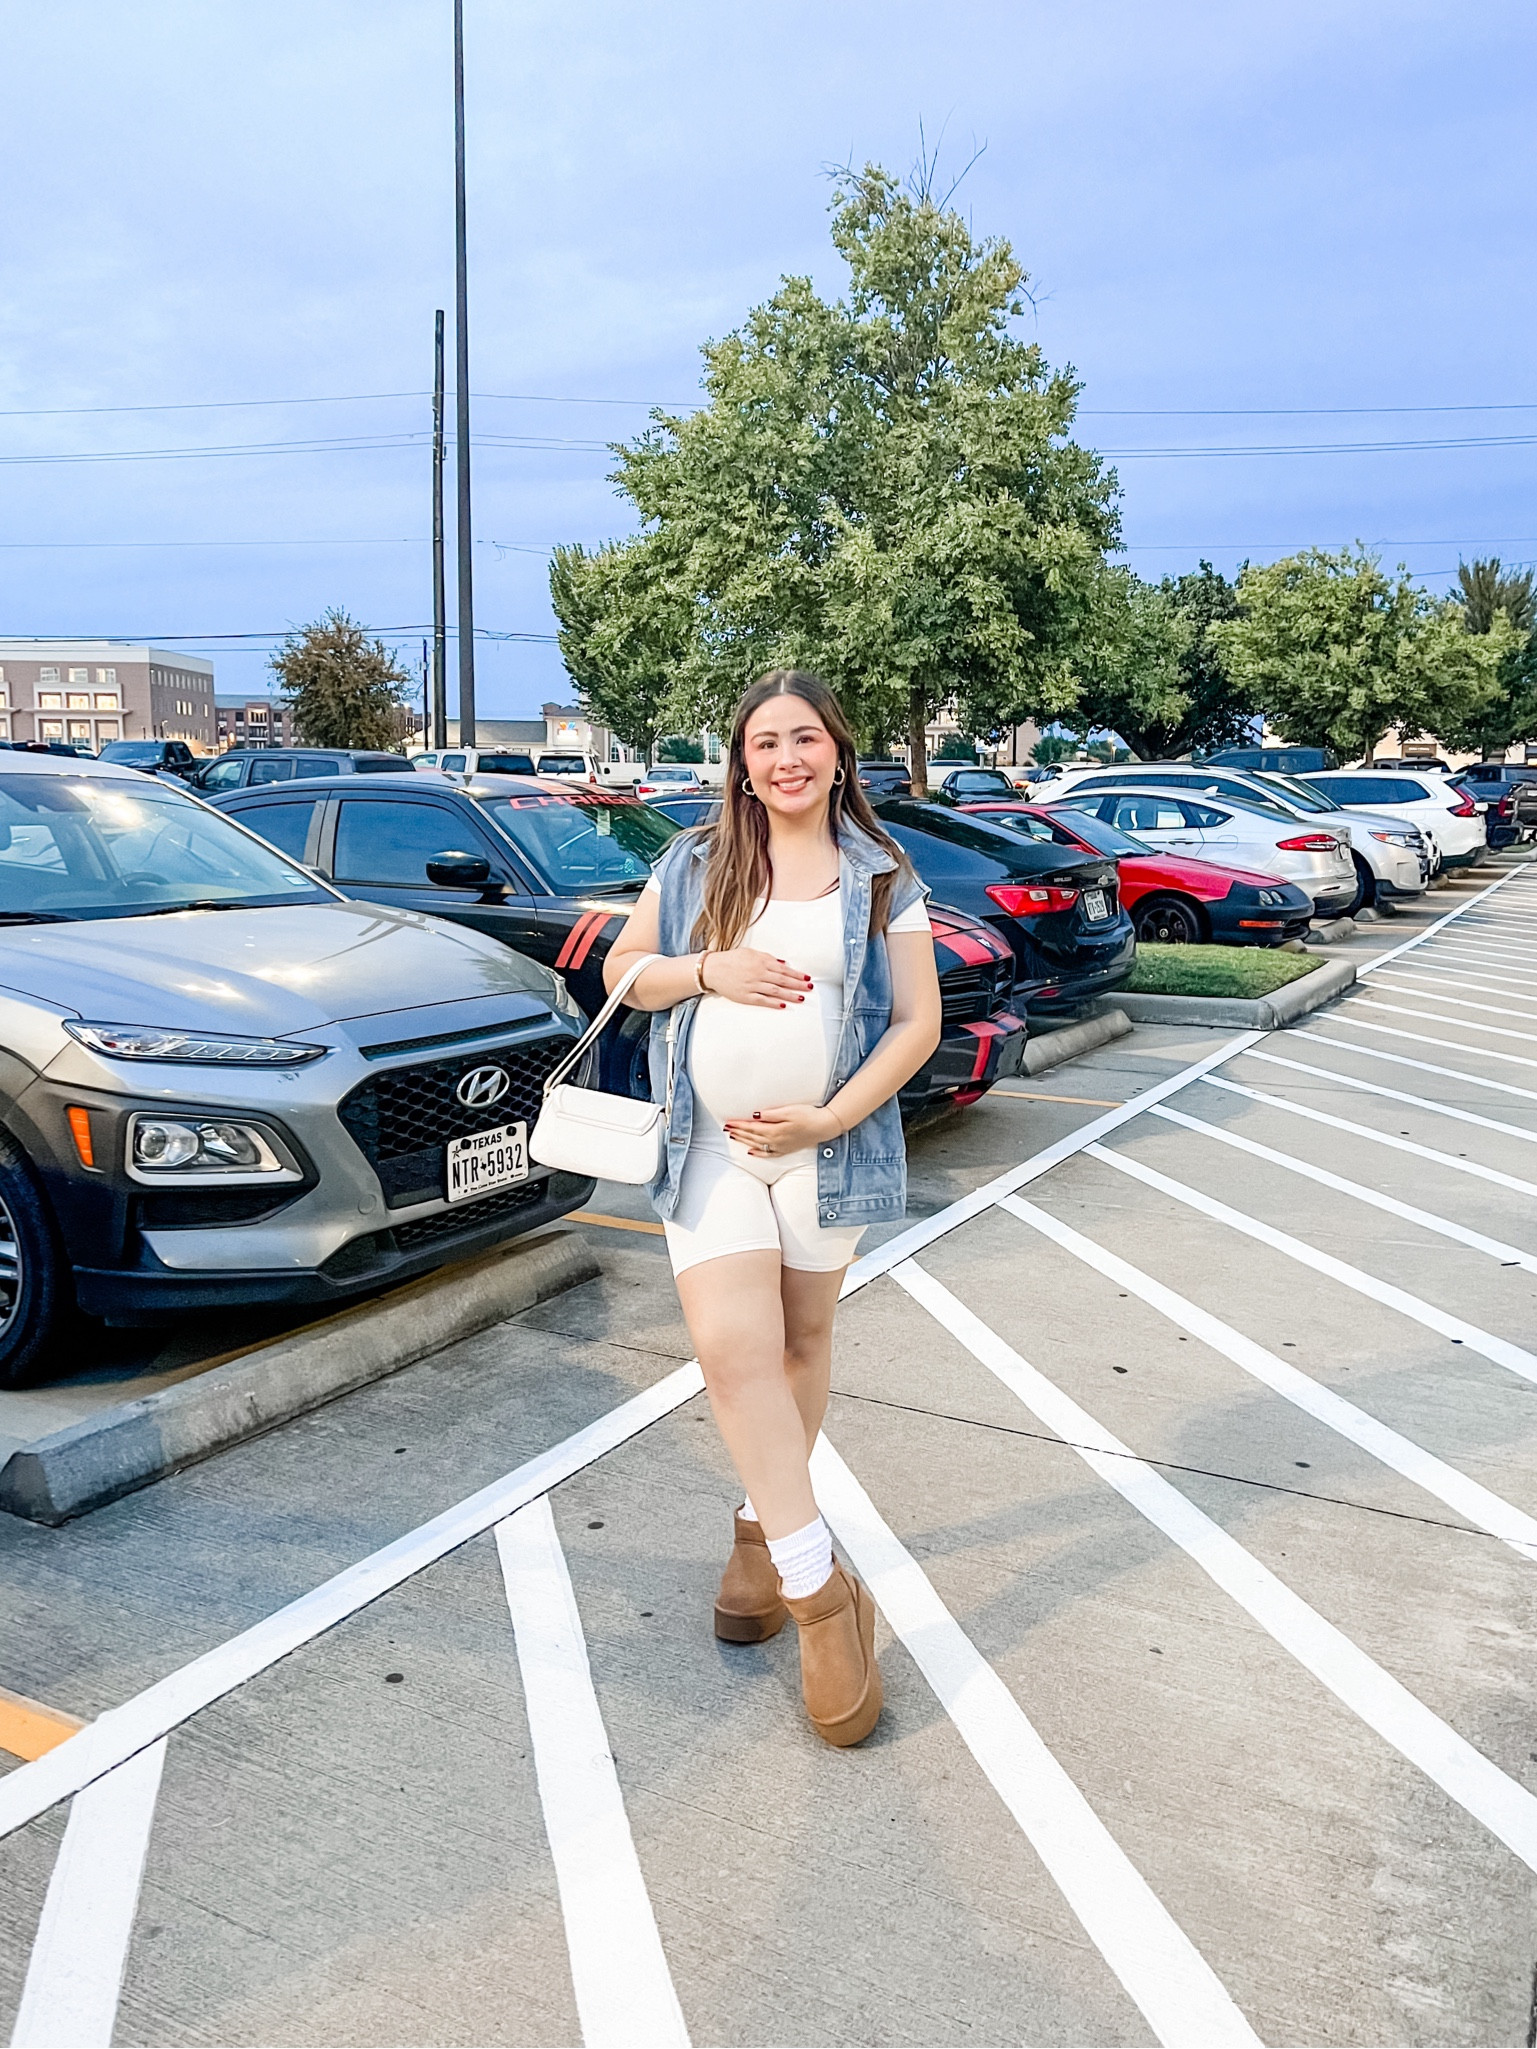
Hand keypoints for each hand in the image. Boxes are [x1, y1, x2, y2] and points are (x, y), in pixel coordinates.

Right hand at [701, 947, 812, 1008]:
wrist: (713, 969)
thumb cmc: (731, 959)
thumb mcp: (751, 953)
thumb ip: (767, 958)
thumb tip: (783, 963)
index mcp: (760, 961)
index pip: (783, 969)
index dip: (797, 974)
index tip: (807, 978)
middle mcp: (758, 973)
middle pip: (782, 980)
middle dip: (798, 985)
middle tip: (809, 988)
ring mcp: (752, 985)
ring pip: (775, 991)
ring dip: (789, 995)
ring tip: (801, 998)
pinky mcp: (745, 996)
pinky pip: (762, 1000)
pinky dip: (773, 1003)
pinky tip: (783, 1005)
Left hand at [721, 1103, 840, 1155]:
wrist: (825, 1126)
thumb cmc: (808, 1115)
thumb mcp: (789, 1111)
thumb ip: (771, 1114)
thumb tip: (755, 1115)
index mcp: (774, 1130)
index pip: (751, 1128)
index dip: (739, 1125)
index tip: (728, 1122)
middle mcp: (775, 1141)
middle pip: (752, 1137)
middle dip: (738, 1132)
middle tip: (726, 1128)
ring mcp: (780, 1147)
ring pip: (757, 1145)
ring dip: (744, 1141)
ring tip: (733, 1136)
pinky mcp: (786, 1149)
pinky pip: (768, 1153)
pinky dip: (758, 1153)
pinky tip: (751, 1151)